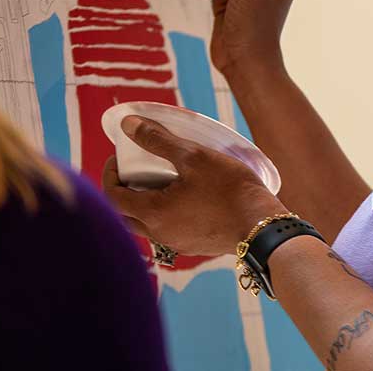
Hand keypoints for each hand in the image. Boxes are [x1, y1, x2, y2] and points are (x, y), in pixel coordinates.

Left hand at [101, 115, 285, 256]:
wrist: (262, 226)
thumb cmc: (229, 189)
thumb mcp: (193, 156)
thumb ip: (158, 140)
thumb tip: (128, 124)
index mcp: (153, 213)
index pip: (113, 196)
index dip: (110, 174)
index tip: (120, 156)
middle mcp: (159, 234)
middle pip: (124, 215)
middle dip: (123, 192)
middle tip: (134, 170)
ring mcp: (177, 244)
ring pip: (146, 225)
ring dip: (145, 204)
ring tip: (162, 181)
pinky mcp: (194, 246)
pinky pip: (168, 231)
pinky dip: (165, 214)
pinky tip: (186, 198)